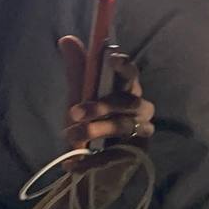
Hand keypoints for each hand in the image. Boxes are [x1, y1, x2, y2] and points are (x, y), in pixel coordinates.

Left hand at [57, 35, 155, 203]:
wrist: (90, 169)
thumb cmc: (90, 127)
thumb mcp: (79, 97)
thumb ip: (77, 71)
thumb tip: (67, 39)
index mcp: (128, 91)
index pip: (131, 75)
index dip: (124, 66)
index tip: (111, 59)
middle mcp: (141, 110)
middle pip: (130, 101)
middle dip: (103, 105)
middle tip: (74, 112)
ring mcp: (142, 133)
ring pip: (124, 126)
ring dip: (96, 130)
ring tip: (71, 138)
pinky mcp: (137, 156)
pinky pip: (116, 155)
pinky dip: (91, 160)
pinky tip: (73, 163)